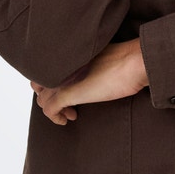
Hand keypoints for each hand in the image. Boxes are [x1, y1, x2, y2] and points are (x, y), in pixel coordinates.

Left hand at [31, 38, 147, 124]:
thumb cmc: (128, 59)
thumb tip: (91, 71)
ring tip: (71, 113)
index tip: (66, 89)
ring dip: (54, 109)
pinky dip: (55, 118)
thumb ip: (89, 62)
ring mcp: (62, 78)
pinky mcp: (67, 93)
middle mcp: (61, 64)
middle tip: (67, 104)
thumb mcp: (102, 57)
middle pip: (39, 83)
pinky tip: (67, 119)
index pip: (46, 68)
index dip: (52, 81)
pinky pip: (49, 109)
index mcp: (69, 53)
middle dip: (50, 96)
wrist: (135, 61)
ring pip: (42, 98)